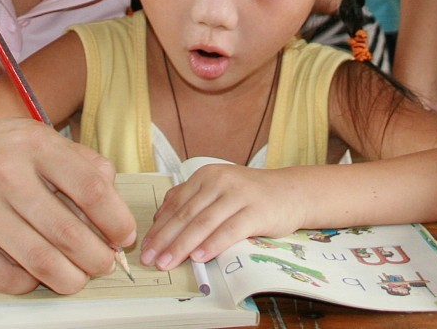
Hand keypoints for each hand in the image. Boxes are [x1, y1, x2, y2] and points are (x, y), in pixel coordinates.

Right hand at [0, 118, 135, 294]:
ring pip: (41, 261)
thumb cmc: (1, 153)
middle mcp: (5, 173)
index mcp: (35, 144)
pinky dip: (31, 283)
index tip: (123, 237)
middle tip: (105, 265)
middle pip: (68, 233)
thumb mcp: (42, 140)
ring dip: (70, 278)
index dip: (115, 220)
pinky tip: (37, 274)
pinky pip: (6, 278)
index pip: (91, 188)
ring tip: (78, 277)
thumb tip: (116, 208)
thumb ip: (83, 165)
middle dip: (97, 259)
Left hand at [139, 164, 304, 270]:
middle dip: (165, 239)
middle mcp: (220, 180)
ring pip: (204, 223)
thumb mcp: (218, 189)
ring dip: (183, 245)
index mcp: (207, 175)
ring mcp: (239, 194)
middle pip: (186, 214)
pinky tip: (200, 256)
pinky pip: (230, 229)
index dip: (159, 227)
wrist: (291, 191)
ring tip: (168, 262)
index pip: (176, 203)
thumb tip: (160, 218)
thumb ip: (191, 199)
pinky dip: (213, 244)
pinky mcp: (256, 210)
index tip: (146, 246)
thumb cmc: (250, 194)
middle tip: (151, 259)